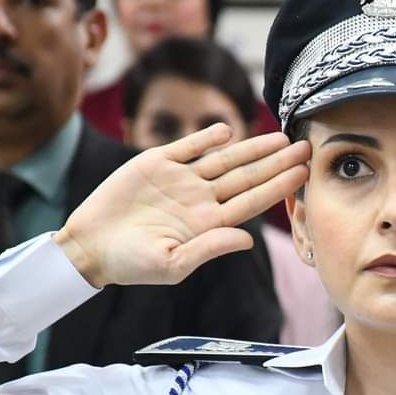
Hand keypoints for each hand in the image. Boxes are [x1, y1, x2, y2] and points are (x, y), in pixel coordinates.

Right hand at [53, 124, 309, 287]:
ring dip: (252, 147)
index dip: (279, 187)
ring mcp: (181, 180)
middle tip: (307, 147)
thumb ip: (210, 249)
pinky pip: (188, 147)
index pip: (252, 202)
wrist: (89, 246)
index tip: (304, 173)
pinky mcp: (156, 163)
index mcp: (208, 224)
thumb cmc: (131, 264)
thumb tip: (248, 239)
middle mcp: (200, 199)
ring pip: (224, 159)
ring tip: (278, 136)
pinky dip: (206, 137)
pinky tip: (227, 130)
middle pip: (247, 177)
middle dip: (277, 163)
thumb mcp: (172, 264)